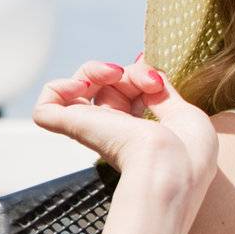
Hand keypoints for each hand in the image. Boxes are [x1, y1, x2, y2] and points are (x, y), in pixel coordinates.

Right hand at [32, 53, 218, 194]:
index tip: (159, 82)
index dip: (143, 76)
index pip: (131, 92)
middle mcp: (115, 131)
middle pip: (108, 86)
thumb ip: (161, 90)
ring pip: (78, 89)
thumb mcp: (184, 113)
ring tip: (112, 74)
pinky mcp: (74, 128)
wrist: (172, 169)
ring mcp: (94, 129)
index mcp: (142, 132)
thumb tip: (142, 63)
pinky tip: (80, 86)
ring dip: (94, 70)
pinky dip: (58, 87)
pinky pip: (46, 107)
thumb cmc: (188, 152)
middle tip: (147, 82)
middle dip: (127, 72)